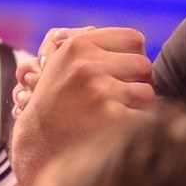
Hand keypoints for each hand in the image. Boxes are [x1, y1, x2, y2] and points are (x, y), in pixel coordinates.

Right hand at [8, 26, 153, 185]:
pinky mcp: (111, 119)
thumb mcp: (63, 63)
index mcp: (78, 46)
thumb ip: (95, 47)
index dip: (134, 56)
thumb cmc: (56, 104)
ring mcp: (98, 93)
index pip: (133, 38)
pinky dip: (138, 126)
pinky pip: (145, 116)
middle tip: (124, 97)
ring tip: (120, 114)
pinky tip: (120, 131)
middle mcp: (86, 66)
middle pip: (143, 64)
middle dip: (139, 82)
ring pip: (147, 92)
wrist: (38, 147)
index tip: (125, 72)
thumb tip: (138, 41)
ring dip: (139, 106)